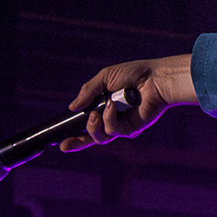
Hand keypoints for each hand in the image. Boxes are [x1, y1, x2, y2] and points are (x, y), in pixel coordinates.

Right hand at [60, 53, 196, 151]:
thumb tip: (72, 108)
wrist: (155, 78)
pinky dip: (109, 118)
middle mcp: (112, 118)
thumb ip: (88, 92)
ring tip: (96, 114)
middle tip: (66, 142)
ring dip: (93, 126)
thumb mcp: (104, 78)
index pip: (87, 123)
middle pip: (91, 137)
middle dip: (77, 142)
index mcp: (104, 106)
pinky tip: (113, 105)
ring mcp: (121, 125)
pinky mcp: (131, 129)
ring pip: (100, 137)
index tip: (61, 142)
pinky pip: (112, 130)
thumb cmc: (134, 74)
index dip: (74, 135)